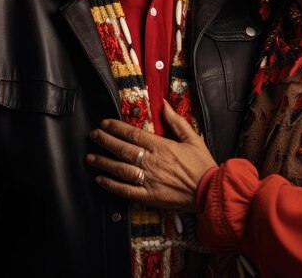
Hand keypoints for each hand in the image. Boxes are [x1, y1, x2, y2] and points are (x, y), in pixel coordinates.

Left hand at [86, 101, 216, 211]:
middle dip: (105, 141)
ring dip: (103, 162)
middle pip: (123, 149)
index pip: (133, 134)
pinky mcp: (148, 197)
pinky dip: (111, 185)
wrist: (210, 192)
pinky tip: (101, 179)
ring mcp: (149, 180)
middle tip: (93, 135)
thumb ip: (176, 121)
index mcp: (162, 146)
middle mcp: (152, 162)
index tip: (105, 123)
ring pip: (120, 169)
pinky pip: (125, 190)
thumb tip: (164, 104)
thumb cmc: (202, 165)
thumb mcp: (193, 138)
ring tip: (91, 156)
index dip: (116, 128)